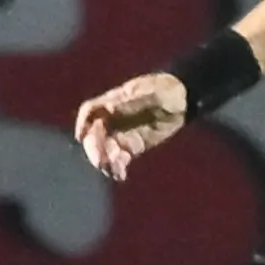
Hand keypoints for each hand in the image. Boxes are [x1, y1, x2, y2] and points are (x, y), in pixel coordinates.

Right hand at [73, 72, 188, 182]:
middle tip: (101, 162)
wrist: (183, 102)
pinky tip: (121, 175)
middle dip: (94, 149)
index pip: (90, 111)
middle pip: (94, 135)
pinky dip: (118, 168)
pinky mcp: (132, 147)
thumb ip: (132, 100)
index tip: (81, 137)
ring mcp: (121, 133)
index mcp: (112, 101)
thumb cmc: (165, 89)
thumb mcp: (151, 91)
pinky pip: (120, 159)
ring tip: (115, 171)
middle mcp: (112, 119)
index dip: (82, 123)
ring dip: (106, 161)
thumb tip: (110, 109)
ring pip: (105, 150)